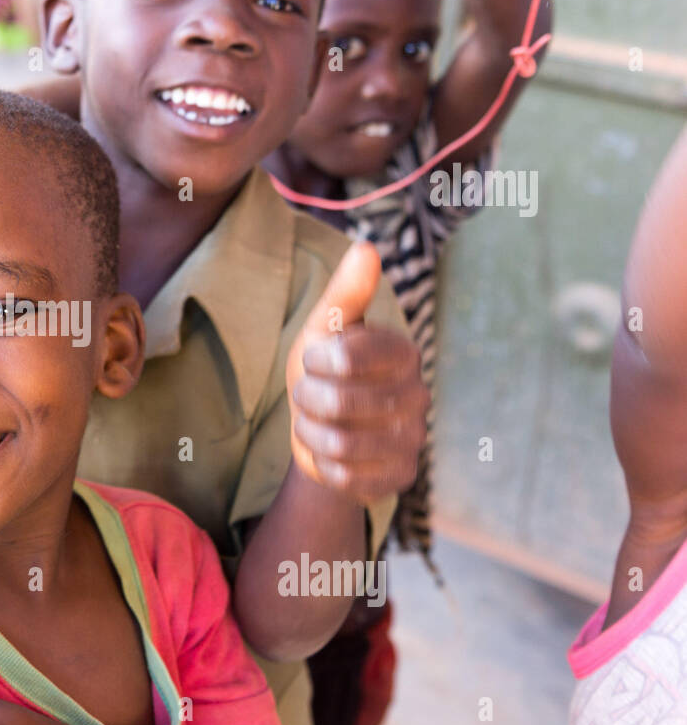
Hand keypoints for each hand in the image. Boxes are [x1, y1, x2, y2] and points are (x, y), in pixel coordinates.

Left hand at [286, 242, 428, 504]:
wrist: (325, 427)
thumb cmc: (325, 369)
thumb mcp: (325, 329)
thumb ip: (345, 294)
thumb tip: (367, 248)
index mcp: (402, 352)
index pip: (344, 357)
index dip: (315, 361)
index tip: (315, 359)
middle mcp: (417, 395)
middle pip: (336, 403)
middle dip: (306, 399)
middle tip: (308, 394)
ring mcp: (412, 439)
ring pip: (338, 443)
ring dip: (310, 432)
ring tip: (316, 421)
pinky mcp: (399, 476)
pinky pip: (344, 476)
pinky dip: (321, 464)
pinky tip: (329, 451)